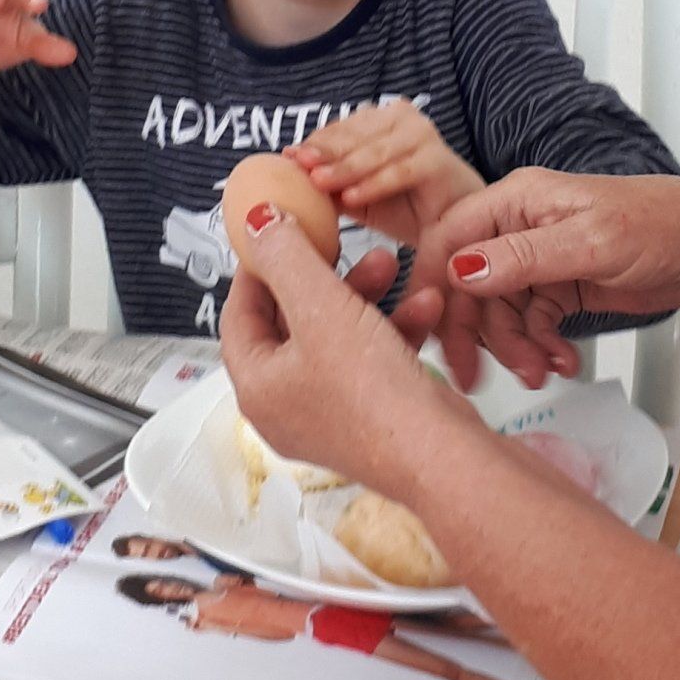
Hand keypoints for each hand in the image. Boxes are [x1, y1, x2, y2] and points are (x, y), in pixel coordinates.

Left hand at [220, 217, 467, 504]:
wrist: (440, 457)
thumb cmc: (370, 392)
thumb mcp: (320, 308)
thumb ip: (285, 257)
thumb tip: (256, 221)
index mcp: (257, 386)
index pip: (239, 315)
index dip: (258, 269)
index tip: (279, 233)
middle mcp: (286, 406)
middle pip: (292, 323)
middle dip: (326, 276)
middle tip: (343, 241)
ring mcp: (330, 415)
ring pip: (338, 337)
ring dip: (367, 296)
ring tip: (394, 263)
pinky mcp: (371, 417)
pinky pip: (372, 360)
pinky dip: (394, 328)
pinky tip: (425, 304)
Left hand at [290, 101, 481, 248]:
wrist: (449, 228)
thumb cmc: (403, 207)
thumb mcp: (355, 193)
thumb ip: (328, 182)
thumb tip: (289, 166)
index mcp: (379, 119)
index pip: (339, 129)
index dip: (313, 143)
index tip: (288, 157)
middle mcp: (401, 118)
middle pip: (354, 135)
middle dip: (324, 152)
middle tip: (298, 165)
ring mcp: (422, 135)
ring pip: (374, 151)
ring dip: (344, 168)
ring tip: (318, 183)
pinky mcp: (437, 159)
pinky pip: (399, 171)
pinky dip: (373, 184)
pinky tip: (351, 197)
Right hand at [412, 171, 679, 388]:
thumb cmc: (662, 226)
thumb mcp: (591, 242)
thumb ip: (524, 257)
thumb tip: (464, 270)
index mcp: (517, 199)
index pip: (450, 238)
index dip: (434, 284)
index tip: (434, 330)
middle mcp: (518, 227)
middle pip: (468, 284)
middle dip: (475, 332)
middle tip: (477, 376)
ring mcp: (536, 260)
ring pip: (498, 312)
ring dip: (514, 348)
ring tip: (543, 371)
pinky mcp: (556, 287)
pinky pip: (529, 324)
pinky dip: (540, 347)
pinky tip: (563, 361)